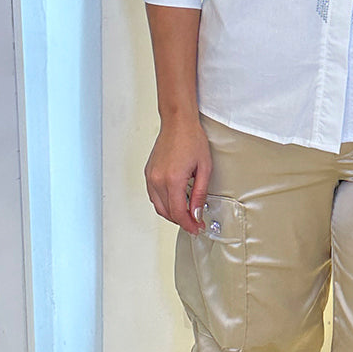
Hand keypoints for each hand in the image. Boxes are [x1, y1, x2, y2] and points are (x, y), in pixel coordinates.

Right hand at [145, 117, 211, 233]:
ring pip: (158, 207)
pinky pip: (154, 196)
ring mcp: (151, 177)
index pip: (178, 212)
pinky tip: (175, 202)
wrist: (178, 123)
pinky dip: (164, 204)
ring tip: (187, 214)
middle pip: (167, 212)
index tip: (196, 228)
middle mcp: (158, 180)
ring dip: (172, 214)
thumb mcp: (204, 169)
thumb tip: (196, 213)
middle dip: (182, 221)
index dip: (189, 224)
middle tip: (195, 223)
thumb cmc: (191, 140)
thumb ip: (199, 194)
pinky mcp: (149, 173)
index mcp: (173, 179)